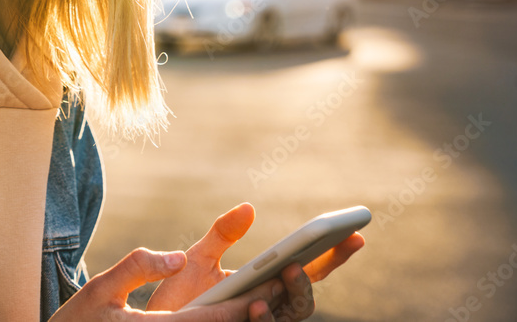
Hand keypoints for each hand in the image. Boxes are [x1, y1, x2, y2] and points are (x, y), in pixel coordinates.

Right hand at [48, 246, 285, 320]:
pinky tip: (228, 314)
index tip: (271, 291)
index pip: (210, 320)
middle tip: (278, 294)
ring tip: (261, 304)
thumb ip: (139, 266)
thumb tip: (178, 256)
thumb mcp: (102, 288)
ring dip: (231, 321)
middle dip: (251, 316)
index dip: (244, 308)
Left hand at [147, 203, 365, 320]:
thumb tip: (249, 207)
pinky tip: (256, 304)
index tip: (356, 233)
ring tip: (287, 270)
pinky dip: (265, 318)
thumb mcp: (200, 259)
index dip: (335, 253)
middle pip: (306, 293)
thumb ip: (224, 235)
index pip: (308, 267)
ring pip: (294, 314)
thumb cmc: (180, 296)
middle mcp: (269, 305)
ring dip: (295, 293)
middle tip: (303, 255)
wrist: (161, 321)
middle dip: (314, 274)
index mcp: (266, 282)